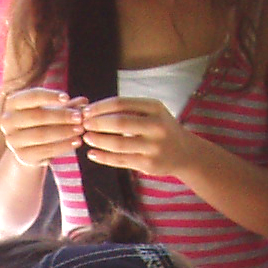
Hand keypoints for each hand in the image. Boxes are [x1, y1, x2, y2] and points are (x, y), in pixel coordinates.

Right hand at [0, 86, 85, 169]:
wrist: (30, 146)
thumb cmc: (42, 121)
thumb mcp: (52, 109)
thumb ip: (66, 105)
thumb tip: (84, 102)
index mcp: (12, 103)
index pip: (31, 96)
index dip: (50, 96)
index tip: (67, 97)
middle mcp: (7, 121)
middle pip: (36, 116)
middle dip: (61, 116)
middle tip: (80, 117)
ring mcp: (12, 140)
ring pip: (41, 135)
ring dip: (64, 132)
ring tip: (81, 129)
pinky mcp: (21, 156)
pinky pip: (45, 150)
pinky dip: (63, 146)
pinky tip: (77, 142)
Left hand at [77, 96, 193, 175]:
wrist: (184, 152)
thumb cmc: (161, 128)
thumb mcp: (152, 112)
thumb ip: (128, 109)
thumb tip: (92, 110)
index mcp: (155, 108)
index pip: (121, 104)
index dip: (100, 107)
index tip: (85, 110)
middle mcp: (157, 126)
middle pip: (119, 123)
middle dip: (97, 123)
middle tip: (83, 124)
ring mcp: (153, 147)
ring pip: (118, 144)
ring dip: (98, 140)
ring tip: (86, 138)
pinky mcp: (148, 164)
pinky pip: (120, 160)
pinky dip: (103, 157)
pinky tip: (92, 154)